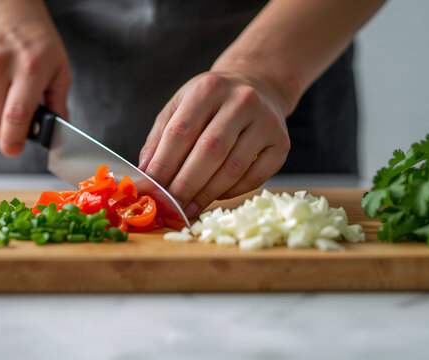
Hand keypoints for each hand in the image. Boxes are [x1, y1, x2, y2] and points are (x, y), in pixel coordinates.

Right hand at [0, 0, 70, 156]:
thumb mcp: (59, 66)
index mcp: (28, 68)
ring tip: (5, 98)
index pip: (15, 116)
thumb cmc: (34, 38)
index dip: (13, 140)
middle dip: (3, 135)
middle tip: (14, 129)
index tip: (14, 149)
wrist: (2, 5)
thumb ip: (58, 102)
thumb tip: (56, 131)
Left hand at [139, 71, 290, 217]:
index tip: (152, 188)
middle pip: (209, 151)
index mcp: (209, 88)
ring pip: (233, 168)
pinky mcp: (282, 143)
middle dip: (186, 184)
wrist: (258, 86)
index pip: (181, 131)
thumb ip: (160, 138)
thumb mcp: (181, 106)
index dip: (164, 164)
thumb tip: (146, 176)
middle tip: (171, 205)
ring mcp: (266, 122)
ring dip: (207, 193)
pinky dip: (232, 192)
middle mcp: (241, 101)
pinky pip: (255, 177)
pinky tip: (215, 196)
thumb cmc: (212, 102)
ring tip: (189, 207)